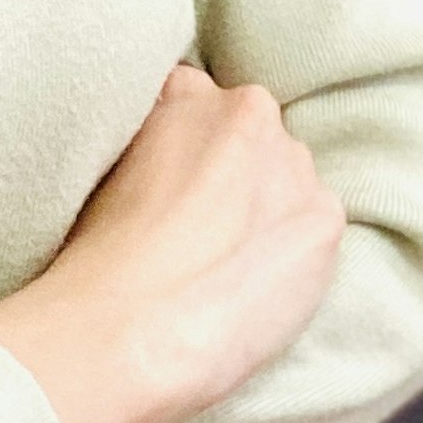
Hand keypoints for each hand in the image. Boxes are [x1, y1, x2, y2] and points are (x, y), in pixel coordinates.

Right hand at [0, 61, 345, 422]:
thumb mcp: (101, 168)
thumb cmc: (97, 259)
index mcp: (186, 91)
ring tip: (228, 265)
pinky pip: (315, 228)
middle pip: (251, 136)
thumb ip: (146, 141)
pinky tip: (257, 284)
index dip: (186, 152)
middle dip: (234, 174)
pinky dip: (296, 254)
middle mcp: (248, 111)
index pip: (197, 103)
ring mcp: (294, 164)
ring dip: (269, 210)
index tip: (172, 190)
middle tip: (200, 230)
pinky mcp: (324, 220)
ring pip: (288, 181)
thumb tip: (161, 160)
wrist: (131, 331)